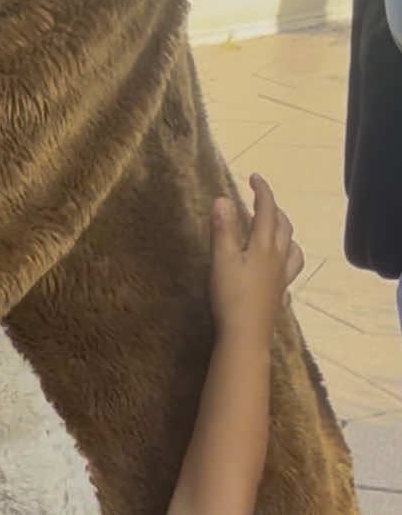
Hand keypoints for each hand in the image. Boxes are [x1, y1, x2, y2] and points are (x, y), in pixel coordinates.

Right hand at [209, 173, 303, 344]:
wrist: (246, 337)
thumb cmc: (231, 297)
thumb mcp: (221, 260)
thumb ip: (223, 229)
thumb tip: (223, 198)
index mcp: (264, 246)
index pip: (266, 211)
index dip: (262, 191)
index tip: (254, 177)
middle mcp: (278, 259)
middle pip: (283, 227)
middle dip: (274, 210)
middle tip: (261, 202)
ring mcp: (281, 279)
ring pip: (292, 250)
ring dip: (287, 235)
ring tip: (278, 231)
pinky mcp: (279, 297)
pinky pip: (289, 275)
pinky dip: (286, 264)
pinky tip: (279, 271)